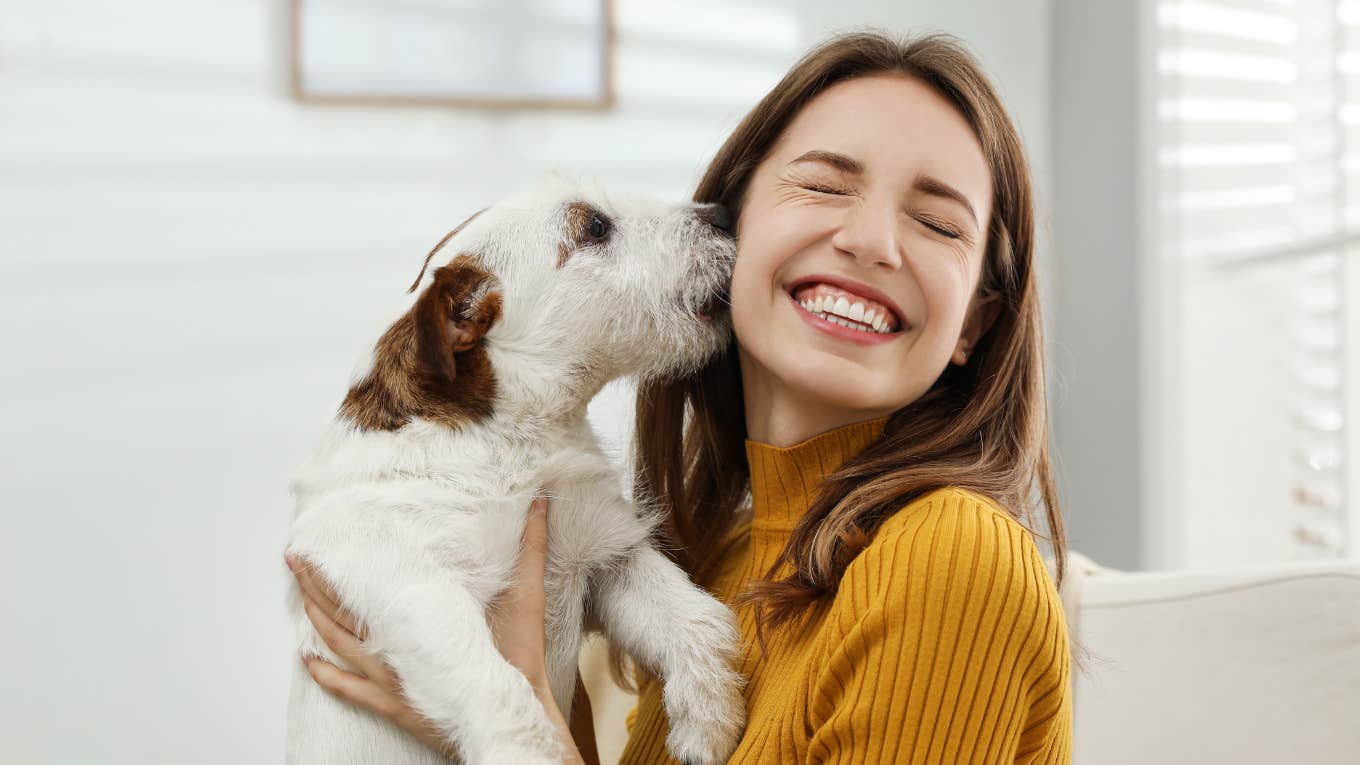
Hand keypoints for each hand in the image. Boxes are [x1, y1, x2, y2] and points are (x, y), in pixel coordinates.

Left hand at [288, 493, 593, 763]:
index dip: (339, 563)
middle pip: (343, 611)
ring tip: (300, 597)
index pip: (367, 584)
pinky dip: (325, 674)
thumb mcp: (527, 594)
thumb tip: (541, 502)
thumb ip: (532, 547)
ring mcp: (390, 676)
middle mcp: (396, 645)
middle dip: (316, 583)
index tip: (320, 541)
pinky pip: (348, 688)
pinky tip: (307, 661)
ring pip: (340, 645)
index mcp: (418, 618)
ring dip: (316, 620)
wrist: (511, 711)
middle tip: (295, 559)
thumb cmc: (516, 657)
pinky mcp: (392, 703)